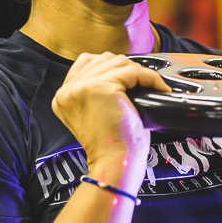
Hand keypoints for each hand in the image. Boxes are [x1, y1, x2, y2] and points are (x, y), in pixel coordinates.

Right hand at [53, 53, 168, 177]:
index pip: (86, 62)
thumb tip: (120, 70)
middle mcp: (68, 90)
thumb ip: (96, 91)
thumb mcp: (95, 113)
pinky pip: (133, 72)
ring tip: (152, 86)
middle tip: (143, 83)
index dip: (110, 66)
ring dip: (139, 73)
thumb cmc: (112, 144)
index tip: (127, 77)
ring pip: (119, 63)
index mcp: (62, 96)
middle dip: (126, 69)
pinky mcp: (102, 87)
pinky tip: (158, 88)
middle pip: (103, 59)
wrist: (114, 163)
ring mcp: (82, 87)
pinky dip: (150, 78)